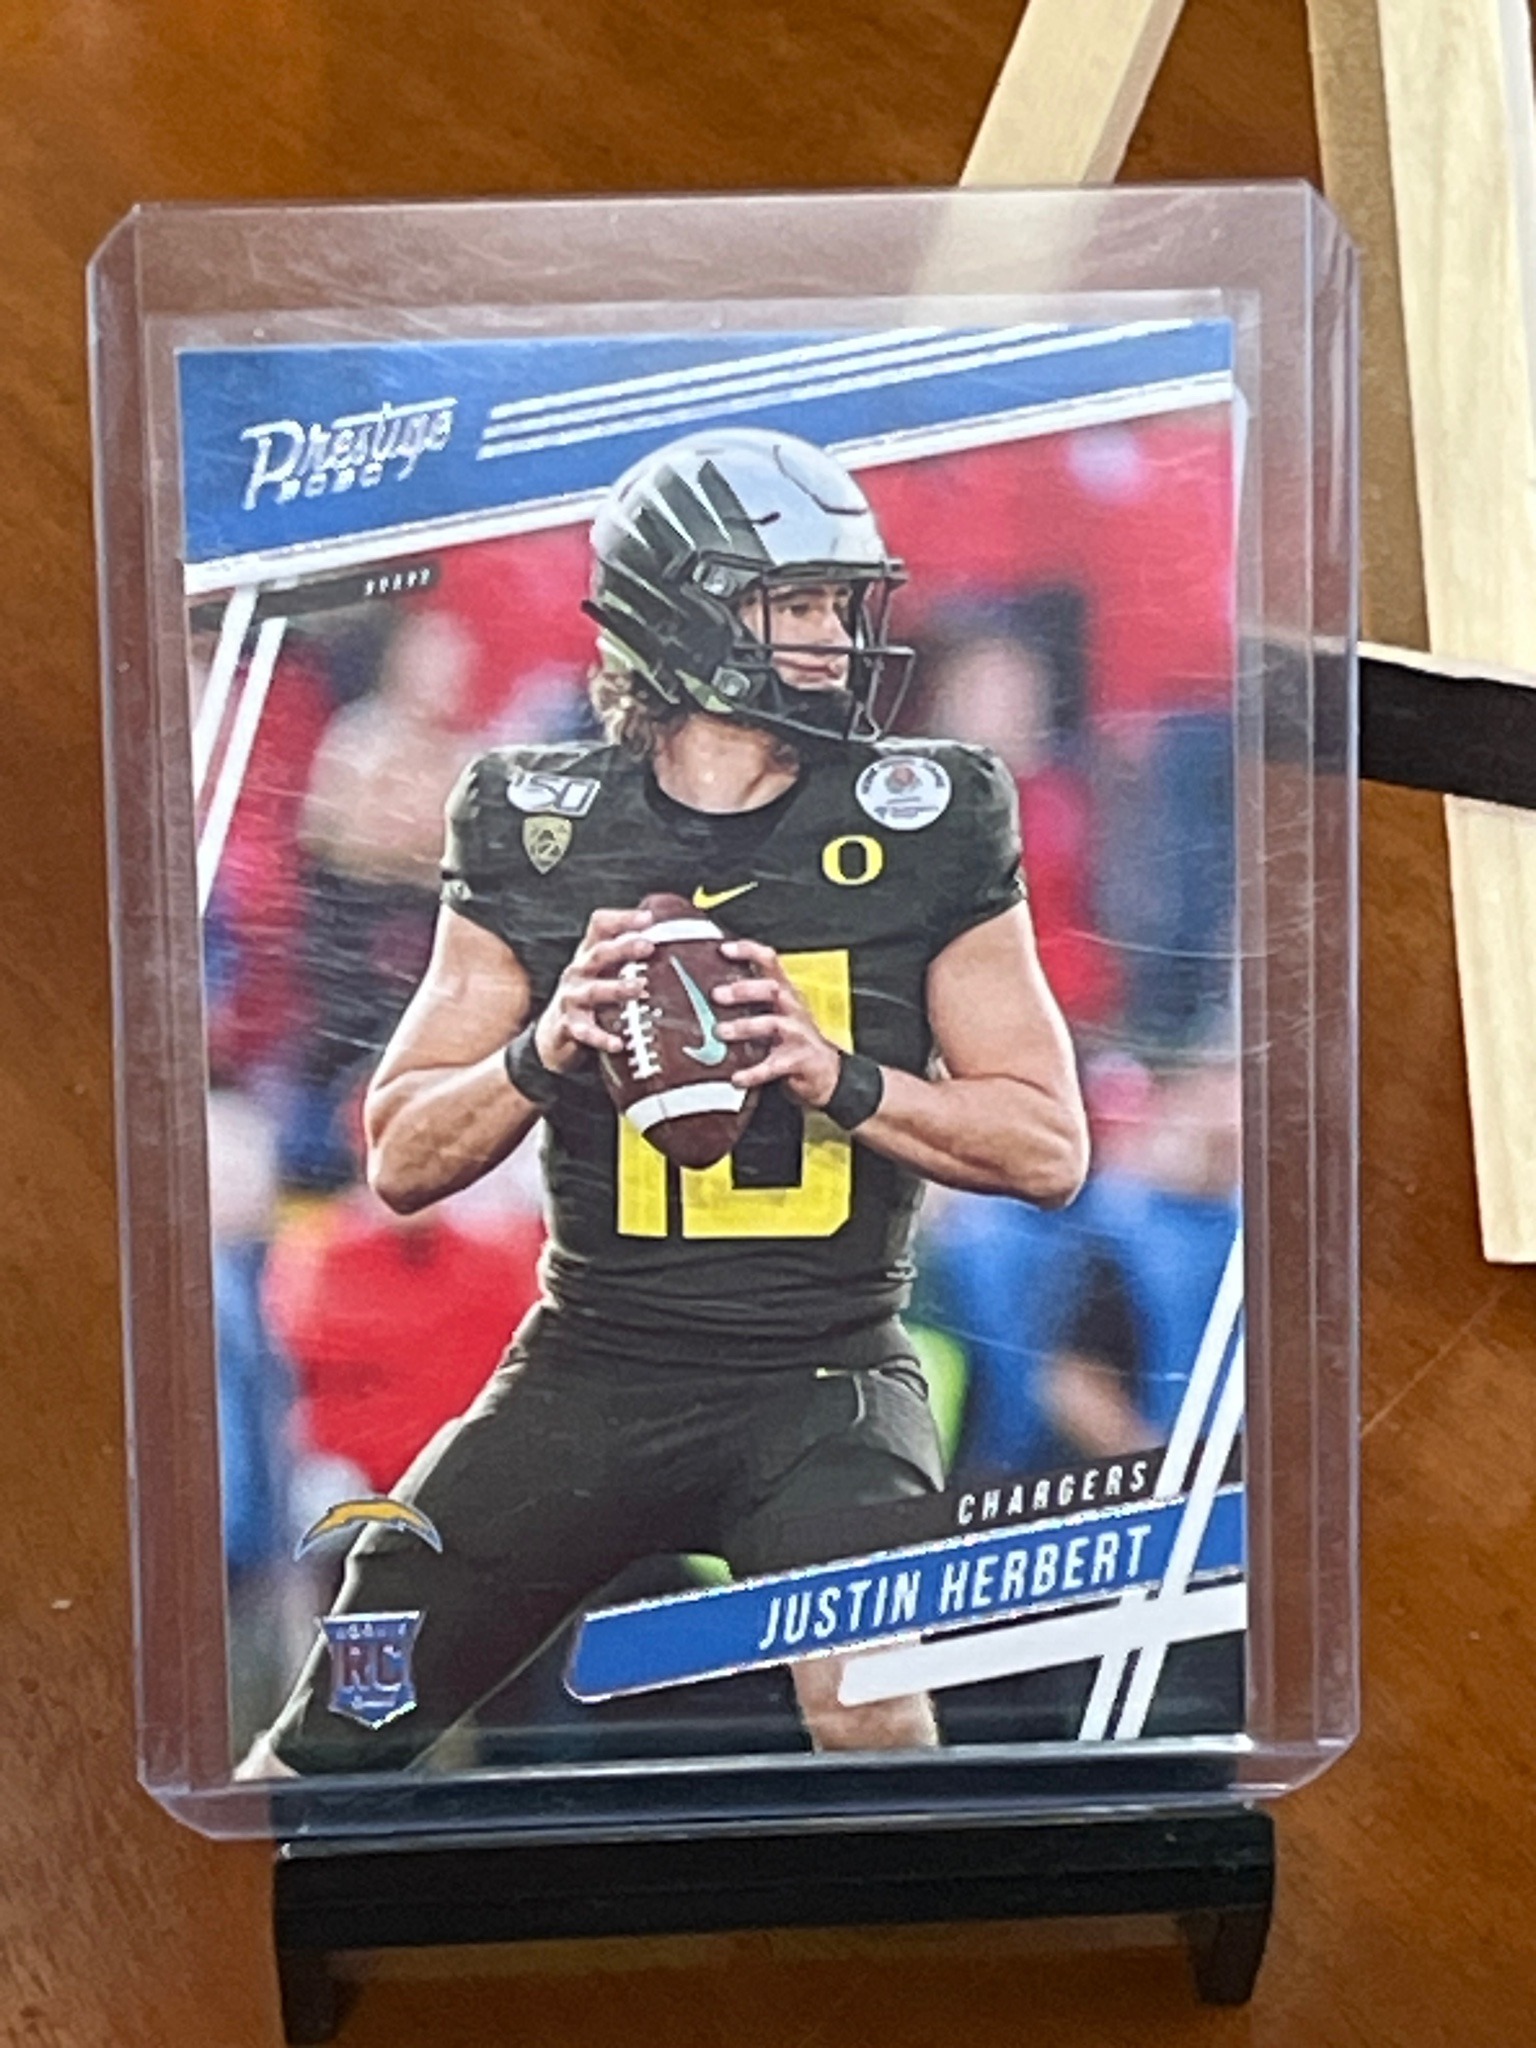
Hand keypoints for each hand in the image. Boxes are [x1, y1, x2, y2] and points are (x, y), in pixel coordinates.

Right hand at [534, 907, 654, 1072]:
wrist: (554, 1036)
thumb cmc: (589, 1000)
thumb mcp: (604, 974)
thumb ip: (628, 960)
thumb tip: (672, 946)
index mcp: (589, 956)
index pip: (600, 926)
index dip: (622, 918)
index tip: (648, 918)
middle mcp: (578, 972)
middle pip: (598, 953)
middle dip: (623, 948)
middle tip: (647, 946)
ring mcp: (571, 998)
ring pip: (594, 990)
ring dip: (617, 988)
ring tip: (639, 988)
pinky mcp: (568, 1026)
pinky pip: (585, 1031)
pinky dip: (601, 1038)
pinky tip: (617, 1043)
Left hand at [712, 938, 842, 1107]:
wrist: (825, 1072)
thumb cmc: (793, 1038)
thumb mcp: (777, 1011)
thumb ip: (751, 999)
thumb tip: (709, 989)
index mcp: (785, 992)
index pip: (770, 962)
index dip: (749, 952)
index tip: (724, 949)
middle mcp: (792, 1008)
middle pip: (771, 990)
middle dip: (744, 990)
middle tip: (717, 995)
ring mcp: (797, 1034)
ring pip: (772, 1024)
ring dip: (744, 1026)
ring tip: (721, 1032)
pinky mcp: (798, 1061)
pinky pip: (773, 1066)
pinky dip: (753, 1072)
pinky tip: (736, 1078)